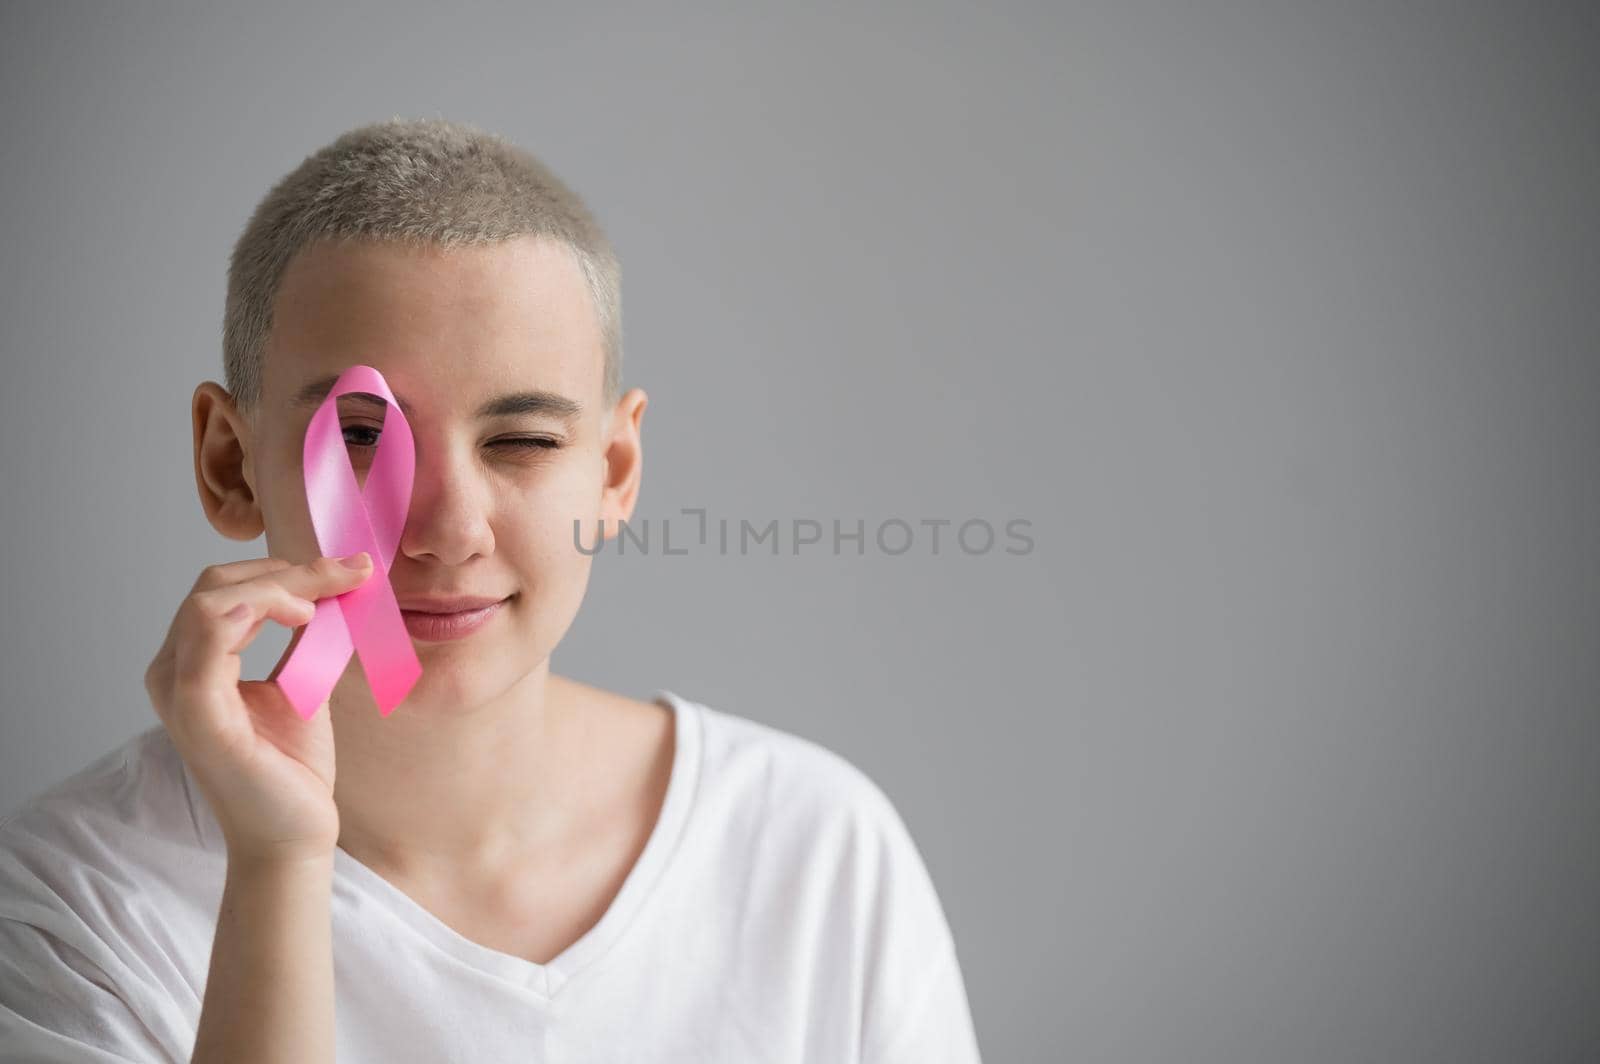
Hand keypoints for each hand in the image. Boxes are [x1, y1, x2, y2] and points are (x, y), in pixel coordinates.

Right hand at [144, 553, 374, 863]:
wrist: (294, 832)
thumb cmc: (291, 766)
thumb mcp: (302, 683)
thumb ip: (304, 636)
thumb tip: (331, 585)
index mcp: (192, 662)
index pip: (226, 589)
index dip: (286, 570)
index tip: (348, 569)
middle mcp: (173, 672)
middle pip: (217, 586)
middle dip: (289, 570)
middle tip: (349, 573)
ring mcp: (178, 692)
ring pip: (212, 601)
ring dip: (279, 586)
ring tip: (325, 601)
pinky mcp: (197, 713)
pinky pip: (207, 638)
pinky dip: (253, 611)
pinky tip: (300, 614)